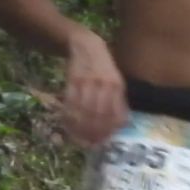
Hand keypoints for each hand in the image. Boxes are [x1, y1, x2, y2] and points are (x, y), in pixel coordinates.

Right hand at [62, 31, 128, 148]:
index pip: (116, 114)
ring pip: (85, 110)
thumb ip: (118, 101)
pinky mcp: (74, 80)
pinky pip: (72, 102)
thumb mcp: (116, 81)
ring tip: (78, 138)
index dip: (110, 130)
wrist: (86, 45)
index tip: (103, 141)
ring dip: (81, 127)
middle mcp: (105, 84)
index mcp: (118, 86)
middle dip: (94, 132)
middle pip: (100, 115)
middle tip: (89, 144)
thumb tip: (121, 125)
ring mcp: (88, 82)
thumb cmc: (104, 68)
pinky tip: (68, 123)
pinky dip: (70, 115)